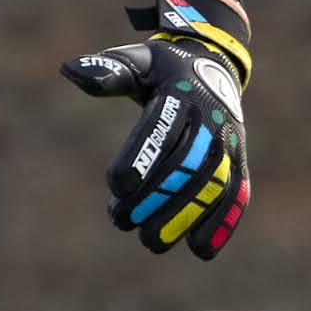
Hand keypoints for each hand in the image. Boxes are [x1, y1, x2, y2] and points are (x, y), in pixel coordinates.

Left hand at [61, 0, 250, 258]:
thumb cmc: (162, 69)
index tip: (116, 186)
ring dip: (184, 217)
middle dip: (156, 196)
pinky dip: (223, 223)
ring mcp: (229, 141)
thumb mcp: (136, 60)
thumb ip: (108, 72)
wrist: (213, 63)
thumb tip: (70, 71)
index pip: (161, 127)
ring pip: (213, 184)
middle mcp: (210, 118)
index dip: (141, 156)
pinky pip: (237, 194)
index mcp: (181, 92)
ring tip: (151, 242)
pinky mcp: (239, 161)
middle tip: (121, 222)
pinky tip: (200, 250)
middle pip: (187, 163)